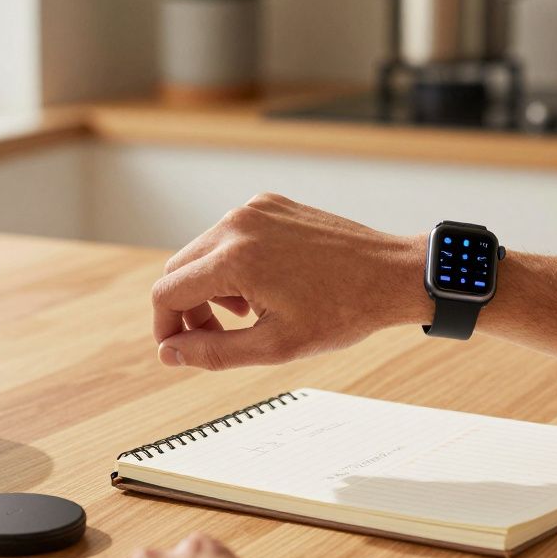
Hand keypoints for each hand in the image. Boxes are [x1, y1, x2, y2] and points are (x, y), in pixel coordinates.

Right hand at [151, 193, 430, 369]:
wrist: (391, 275)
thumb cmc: (343, 312)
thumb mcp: (274, 346)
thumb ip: (213, 353)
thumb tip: (169, 353)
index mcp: (235, 258)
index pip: (166, 292)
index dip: (164, 327)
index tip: (178, 350)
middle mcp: (237, 224)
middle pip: (178, 269)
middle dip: (188, 307)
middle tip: (218, 335)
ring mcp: (253, 209)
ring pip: (202, 251)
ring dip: (211, 285)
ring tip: (250, 310)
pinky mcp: (269, 204)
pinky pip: (230, 235)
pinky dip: (234, 262)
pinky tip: (268, 284)